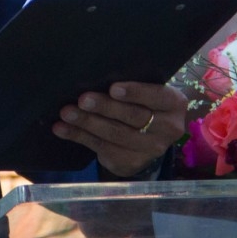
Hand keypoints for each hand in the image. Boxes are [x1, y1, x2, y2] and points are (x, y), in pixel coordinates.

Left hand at [54, 82, 189, 177]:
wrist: (149, 136)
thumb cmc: (144, 102)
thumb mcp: (148, 92)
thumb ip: (133, 87)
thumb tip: (97, 75)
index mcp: (174, 104)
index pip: (156, 97)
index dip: (135, 93)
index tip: (113, 88)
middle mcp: (167, 128)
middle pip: (133, 117)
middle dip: (105, 108)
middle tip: (83, 99)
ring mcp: (149, 149)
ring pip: (115, 135)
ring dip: (87, 123)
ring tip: (66, 113)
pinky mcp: (129, 161)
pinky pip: (101, 147)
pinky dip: (79, 136)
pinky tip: (62, 128)